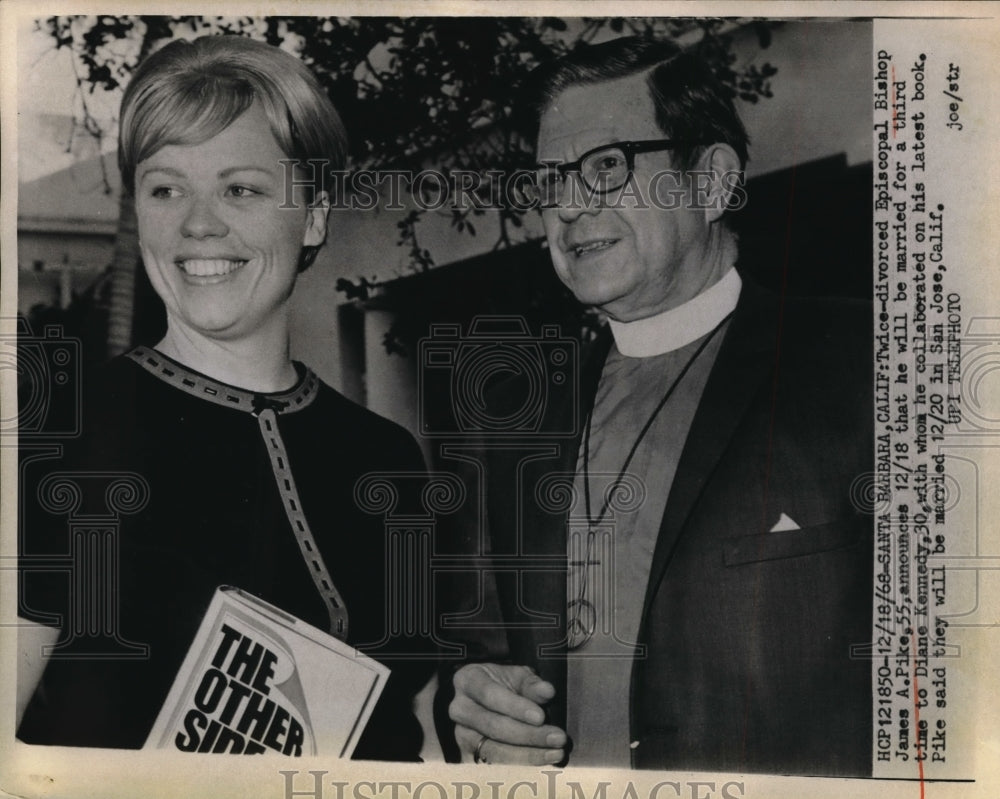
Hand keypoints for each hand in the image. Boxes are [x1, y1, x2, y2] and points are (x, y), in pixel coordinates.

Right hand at [449, 663, 566, 764]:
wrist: (487, 697)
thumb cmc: (503, 684)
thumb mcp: (517, 676)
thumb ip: (531, 684)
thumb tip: (547, 692)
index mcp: (467, 680)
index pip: (490, 695)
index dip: (515, 707)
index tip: (541, 716)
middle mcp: (459, 709)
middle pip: (493, 726)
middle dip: (528, 735)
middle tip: (557, 738)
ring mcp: (461, 735)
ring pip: (494, 751)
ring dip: (528, 755)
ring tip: (555, 753)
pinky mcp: (469, 756)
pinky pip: (496, 766)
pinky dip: (522, 766)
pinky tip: (543, 762)